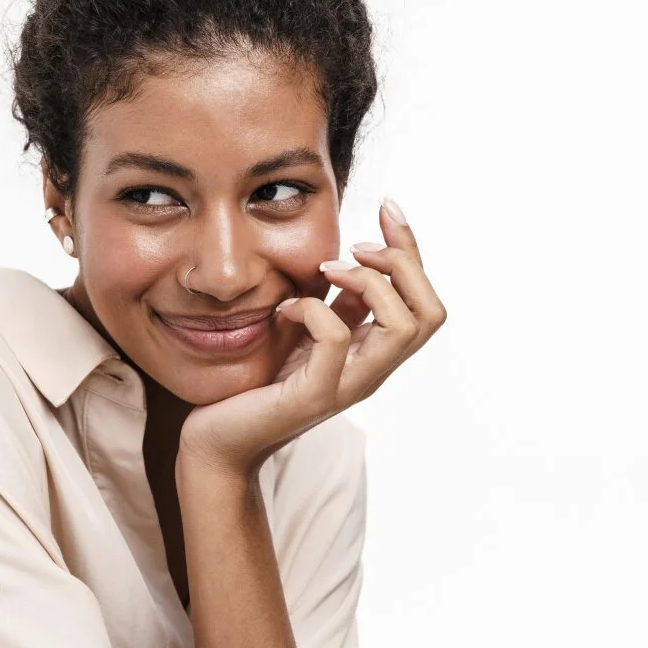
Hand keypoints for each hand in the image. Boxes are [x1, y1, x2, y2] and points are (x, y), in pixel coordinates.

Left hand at [177, 201, 446, 474]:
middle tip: (353, 248)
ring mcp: (347, 386)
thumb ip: (339, 306)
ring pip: (402, 326)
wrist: (218, 440)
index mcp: (372, 353)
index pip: (423, 300)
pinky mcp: (314, 395)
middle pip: (430, 312)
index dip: (411, 248)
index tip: (386, 207)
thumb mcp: (306, 332)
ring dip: (367, 282)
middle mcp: (371, 372)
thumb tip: (358, 258)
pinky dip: (312, 308)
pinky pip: (334, 338)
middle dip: (400, 262)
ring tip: (323, 271)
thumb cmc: (257, 385)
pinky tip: (284, 308)